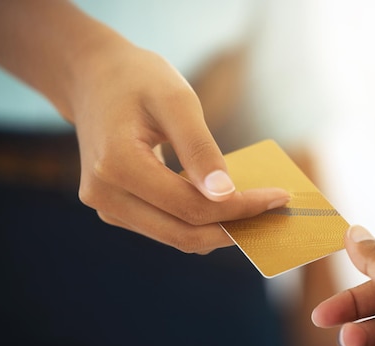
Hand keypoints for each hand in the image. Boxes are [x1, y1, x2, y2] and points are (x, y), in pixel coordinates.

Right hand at [70, 43, 288, 252]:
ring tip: (255, 209)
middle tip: (273, 213)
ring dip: (218, 229)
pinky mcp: (115, 210)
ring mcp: (106, 207)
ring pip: (175, 237)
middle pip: (183, 233)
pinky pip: (165, 228)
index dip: (240, 209)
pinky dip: (197, 222)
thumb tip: (225, 196)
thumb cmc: (138, 80)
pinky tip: (223, 204)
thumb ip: (200, 149)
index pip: (191, 207)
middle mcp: (104, 195)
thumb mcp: (176, 100)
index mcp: (116, 165)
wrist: (94, 79)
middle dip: (233, 227)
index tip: (279, 199)